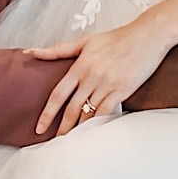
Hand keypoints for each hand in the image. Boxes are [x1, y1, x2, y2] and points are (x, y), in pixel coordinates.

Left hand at [29, 20, 171, 134]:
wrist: (147, 36)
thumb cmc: (117, 37)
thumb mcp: (85, 41)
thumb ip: (57, 50)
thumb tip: (30, 52)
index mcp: (80, 66)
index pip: (58, 94)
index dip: (47, 113)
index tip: (39, 128)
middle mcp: (91, 77)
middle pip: (72, 108)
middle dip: (62, 128)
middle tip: (55, 142)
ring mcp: (107, 85)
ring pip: (88, 113)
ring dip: (79, 129)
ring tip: (72, 142)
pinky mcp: (122, 90)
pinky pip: (106, 111)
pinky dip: (98, 123)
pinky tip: (93, 132)